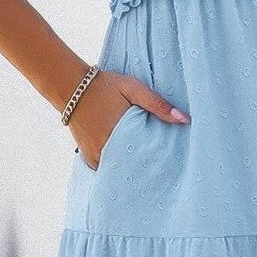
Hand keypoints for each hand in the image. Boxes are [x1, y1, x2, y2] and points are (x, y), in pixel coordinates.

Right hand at [68, 68, 189, 170]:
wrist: (70, 87)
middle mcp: (106, 150)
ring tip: (148, 168)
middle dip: (146, 168)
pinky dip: (116, 167)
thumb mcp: (134, 88)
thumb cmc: (105, 85)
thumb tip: (185, 120)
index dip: (159, 163)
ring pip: (119, 170)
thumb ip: (158, 104)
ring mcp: (95, 156)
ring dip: (131, 169)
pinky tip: (128, 163)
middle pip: (132, 168)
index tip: (171, 165)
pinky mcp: (88, 157)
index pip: (146, 158)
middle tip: (162, 170)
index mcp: (121, 135)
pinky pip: (106, 169)